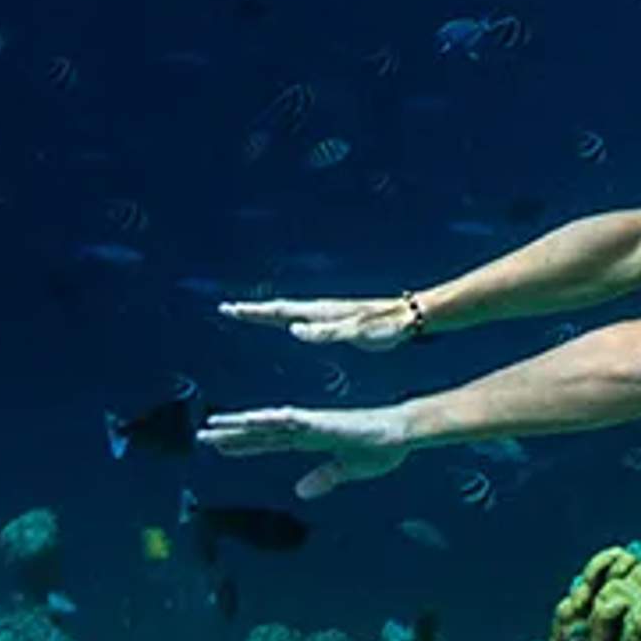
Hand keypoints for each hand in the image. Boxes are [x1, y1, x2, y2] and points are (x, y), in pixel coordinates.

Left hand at [199, 401, 416, 498]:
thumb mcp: (349, 469)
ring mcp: (314, 423)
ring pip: (269, 423)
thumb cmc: (382, 447)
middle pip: (263, 430)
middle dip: (233, 433)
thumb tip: (300, 491)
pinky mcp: (324, 422)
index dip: (245, 444)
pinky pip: (293, 421)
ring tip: (213, 426)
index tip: (220, 445)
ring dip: (242, 425)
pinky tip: (254, 420)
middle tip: (202, 434)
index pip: (270, 441)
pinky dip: (272, 420)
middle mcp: (307, 427)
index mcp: (312, 439)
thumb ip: (325, 477)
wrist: (404, 431)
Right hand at [220, 295, 417, 351]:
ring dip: (269, 312)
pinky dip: (289, 318)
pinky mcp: (338, 321)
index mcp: (324, 312)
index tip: (231, 308)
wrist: (411, 318)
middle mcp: (323, 309)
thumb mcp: (356, 333)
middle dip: (255, 309)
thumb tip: (294, 329)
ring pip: (292, 311)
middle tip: (229, 308)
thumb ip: (326, 333)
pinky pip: (304, 318)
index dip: (256, 312)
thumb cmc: (387, 327)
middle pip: (282, 308)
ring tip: (249, 313)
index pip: (282, 310)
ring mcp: (330, 314)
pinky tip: (289, 325)